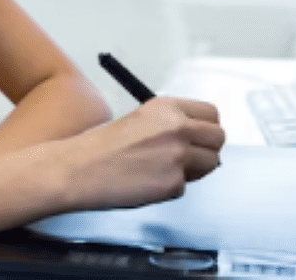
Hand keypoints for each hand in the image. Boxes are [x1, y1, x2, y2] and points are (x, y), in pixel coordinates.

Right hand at [60, 96, 224, 210]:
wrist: (77, 169)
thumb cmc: (102, 147)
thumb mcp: (142, 119)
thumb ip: (172, 124)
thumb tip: (199, 139)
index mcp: (168, 106)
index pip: (211, 114)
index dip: (206, 128)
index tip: (200, 136)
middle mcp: (177, 127)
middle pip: (218, 138)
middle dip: (207, 149)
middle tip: (189, 157)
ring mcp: (177, 156)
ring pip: (210, 164)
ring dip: (194, 170)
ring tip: (163, 170)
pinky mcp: (173, 183)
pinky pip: (184, 187)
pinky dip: (169, 188)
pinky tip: (146, 183)